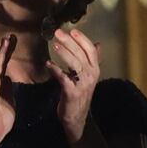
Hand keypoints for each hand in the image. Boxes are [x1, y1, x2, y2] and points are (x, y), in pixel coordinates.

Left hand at [48, 28, 100, 142]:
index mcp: (95, 69)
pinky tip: (48, 63)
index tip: (72, 30)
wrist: (77, 117)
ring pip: (75, 65)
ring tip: (55, 44)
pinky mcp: (72, 92)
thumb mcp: (87, 75)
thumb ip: (91, 60)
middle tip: (58, 33)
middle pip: (82, 55)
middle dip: (70, 42)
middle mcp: (91, 75)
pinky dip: (55, 70)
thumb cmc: (79, 92)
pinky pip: (64, 78)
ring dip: (65, 53)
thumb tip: (98, 44)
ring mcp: (82, 84)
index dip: (82, 39)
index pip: (91, 50)